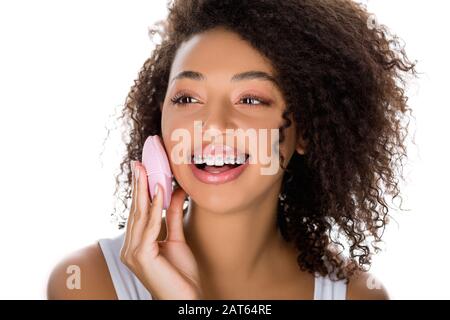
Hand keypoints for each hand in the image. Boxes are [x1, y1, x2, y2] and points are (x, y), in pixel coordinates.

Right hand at [120, 160, 202, 299]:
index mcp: (135, 245)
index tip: (143, 170)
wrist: (186, 298)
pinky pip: (148, 226)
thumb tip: (175, 191)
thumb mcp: (177, 238)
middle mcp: (130, 248)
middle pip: (135, 211)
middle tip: (139, 164)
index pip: (138, 213)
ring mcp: (132, 253)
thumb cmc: (181, 274)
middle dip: (138, 186)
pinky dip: (154, 207)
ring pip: (139, 215)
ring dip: (143, 191)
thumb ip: (174, 216)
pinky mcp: (140, 257)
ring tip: (146, 170)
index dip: (140, 191)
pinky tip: (158, 191)